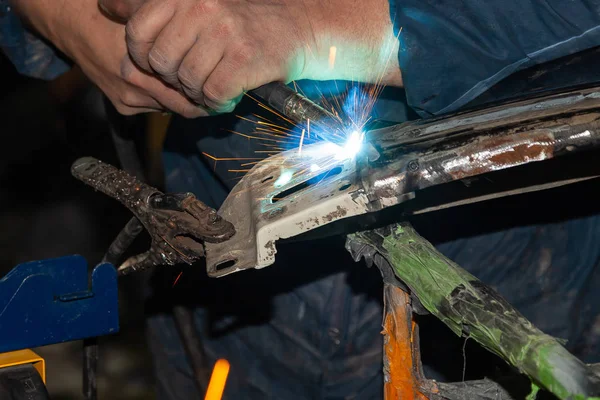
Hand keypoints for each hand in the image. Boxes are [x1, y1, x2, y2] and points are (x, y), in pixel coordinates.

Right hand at [12, 0, 204, 116]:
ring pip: (170, 107)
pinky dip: (165, 98)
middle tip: (216, 95)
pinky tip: (168, 85)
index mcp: (142, 66)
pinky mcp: (122, 106)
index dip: (208, 94)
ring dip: (182, 99)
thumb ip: (179, 39)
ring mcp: (128, 99)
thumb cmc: (118, 17)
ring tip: (195, 87)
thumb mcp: (151, 20)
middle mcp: (135, 86)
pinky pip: (155, 107)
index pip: (188, 95)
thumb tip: (211, 54)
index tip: (223, 91)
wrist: (76, 24)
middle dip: (200, 102)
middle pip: (182, 107)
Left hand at [124, 0, 402, 113]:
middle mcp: (203, 7)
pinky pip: (211, 94)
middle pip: (160, 63)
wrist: (298, 31)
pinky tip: (230, 89)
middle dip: (175, 76)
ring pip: (185, 82)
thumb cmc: (243, 21)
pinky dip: (218, 100)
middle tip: (197, 72)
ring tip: (216, 78)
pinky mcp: (243, 60)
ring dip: (199, 89)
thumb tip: (105, 7)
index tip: (168, 61)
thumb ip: (148, 6)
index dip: (146, 57)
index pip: (137, 34)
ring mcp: (225, 33)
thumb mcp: (196, 5)